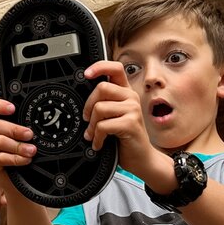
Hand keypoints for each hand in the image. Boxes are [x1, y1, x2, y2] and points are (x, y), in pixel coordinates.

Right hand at [0, 99, 37, 182]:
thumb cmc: (25, 154)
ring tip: (32, 151)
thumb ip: (27, 128)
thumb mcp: (26, 138)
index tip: (12, 108)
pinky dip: (14, 158)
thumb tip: (44, 119)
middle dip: (13, 129)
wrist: (23, 180)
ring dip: (17, 146)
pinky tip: (25, 160)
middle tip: (29, 134)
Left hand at [82, 60, 158, 176]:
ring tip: (94, 135)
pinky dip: (97, 137)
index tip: (87, 74)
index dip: (100, 67)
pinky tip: (99, 143)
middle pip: (101, 88)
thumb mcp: (113, 116)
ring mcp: (133, 109)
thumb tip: (82, 99)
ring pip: (99, 108)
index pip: (115, 68)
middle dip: (88, 106)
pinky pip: (103, 126)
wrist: (141, 158)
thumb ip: (103, 103)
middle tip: (87, 120)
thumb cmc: (125, 138)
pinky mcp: (131, 123)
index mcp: (125, 92)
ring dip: (91, 125)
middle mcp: (131, 97)